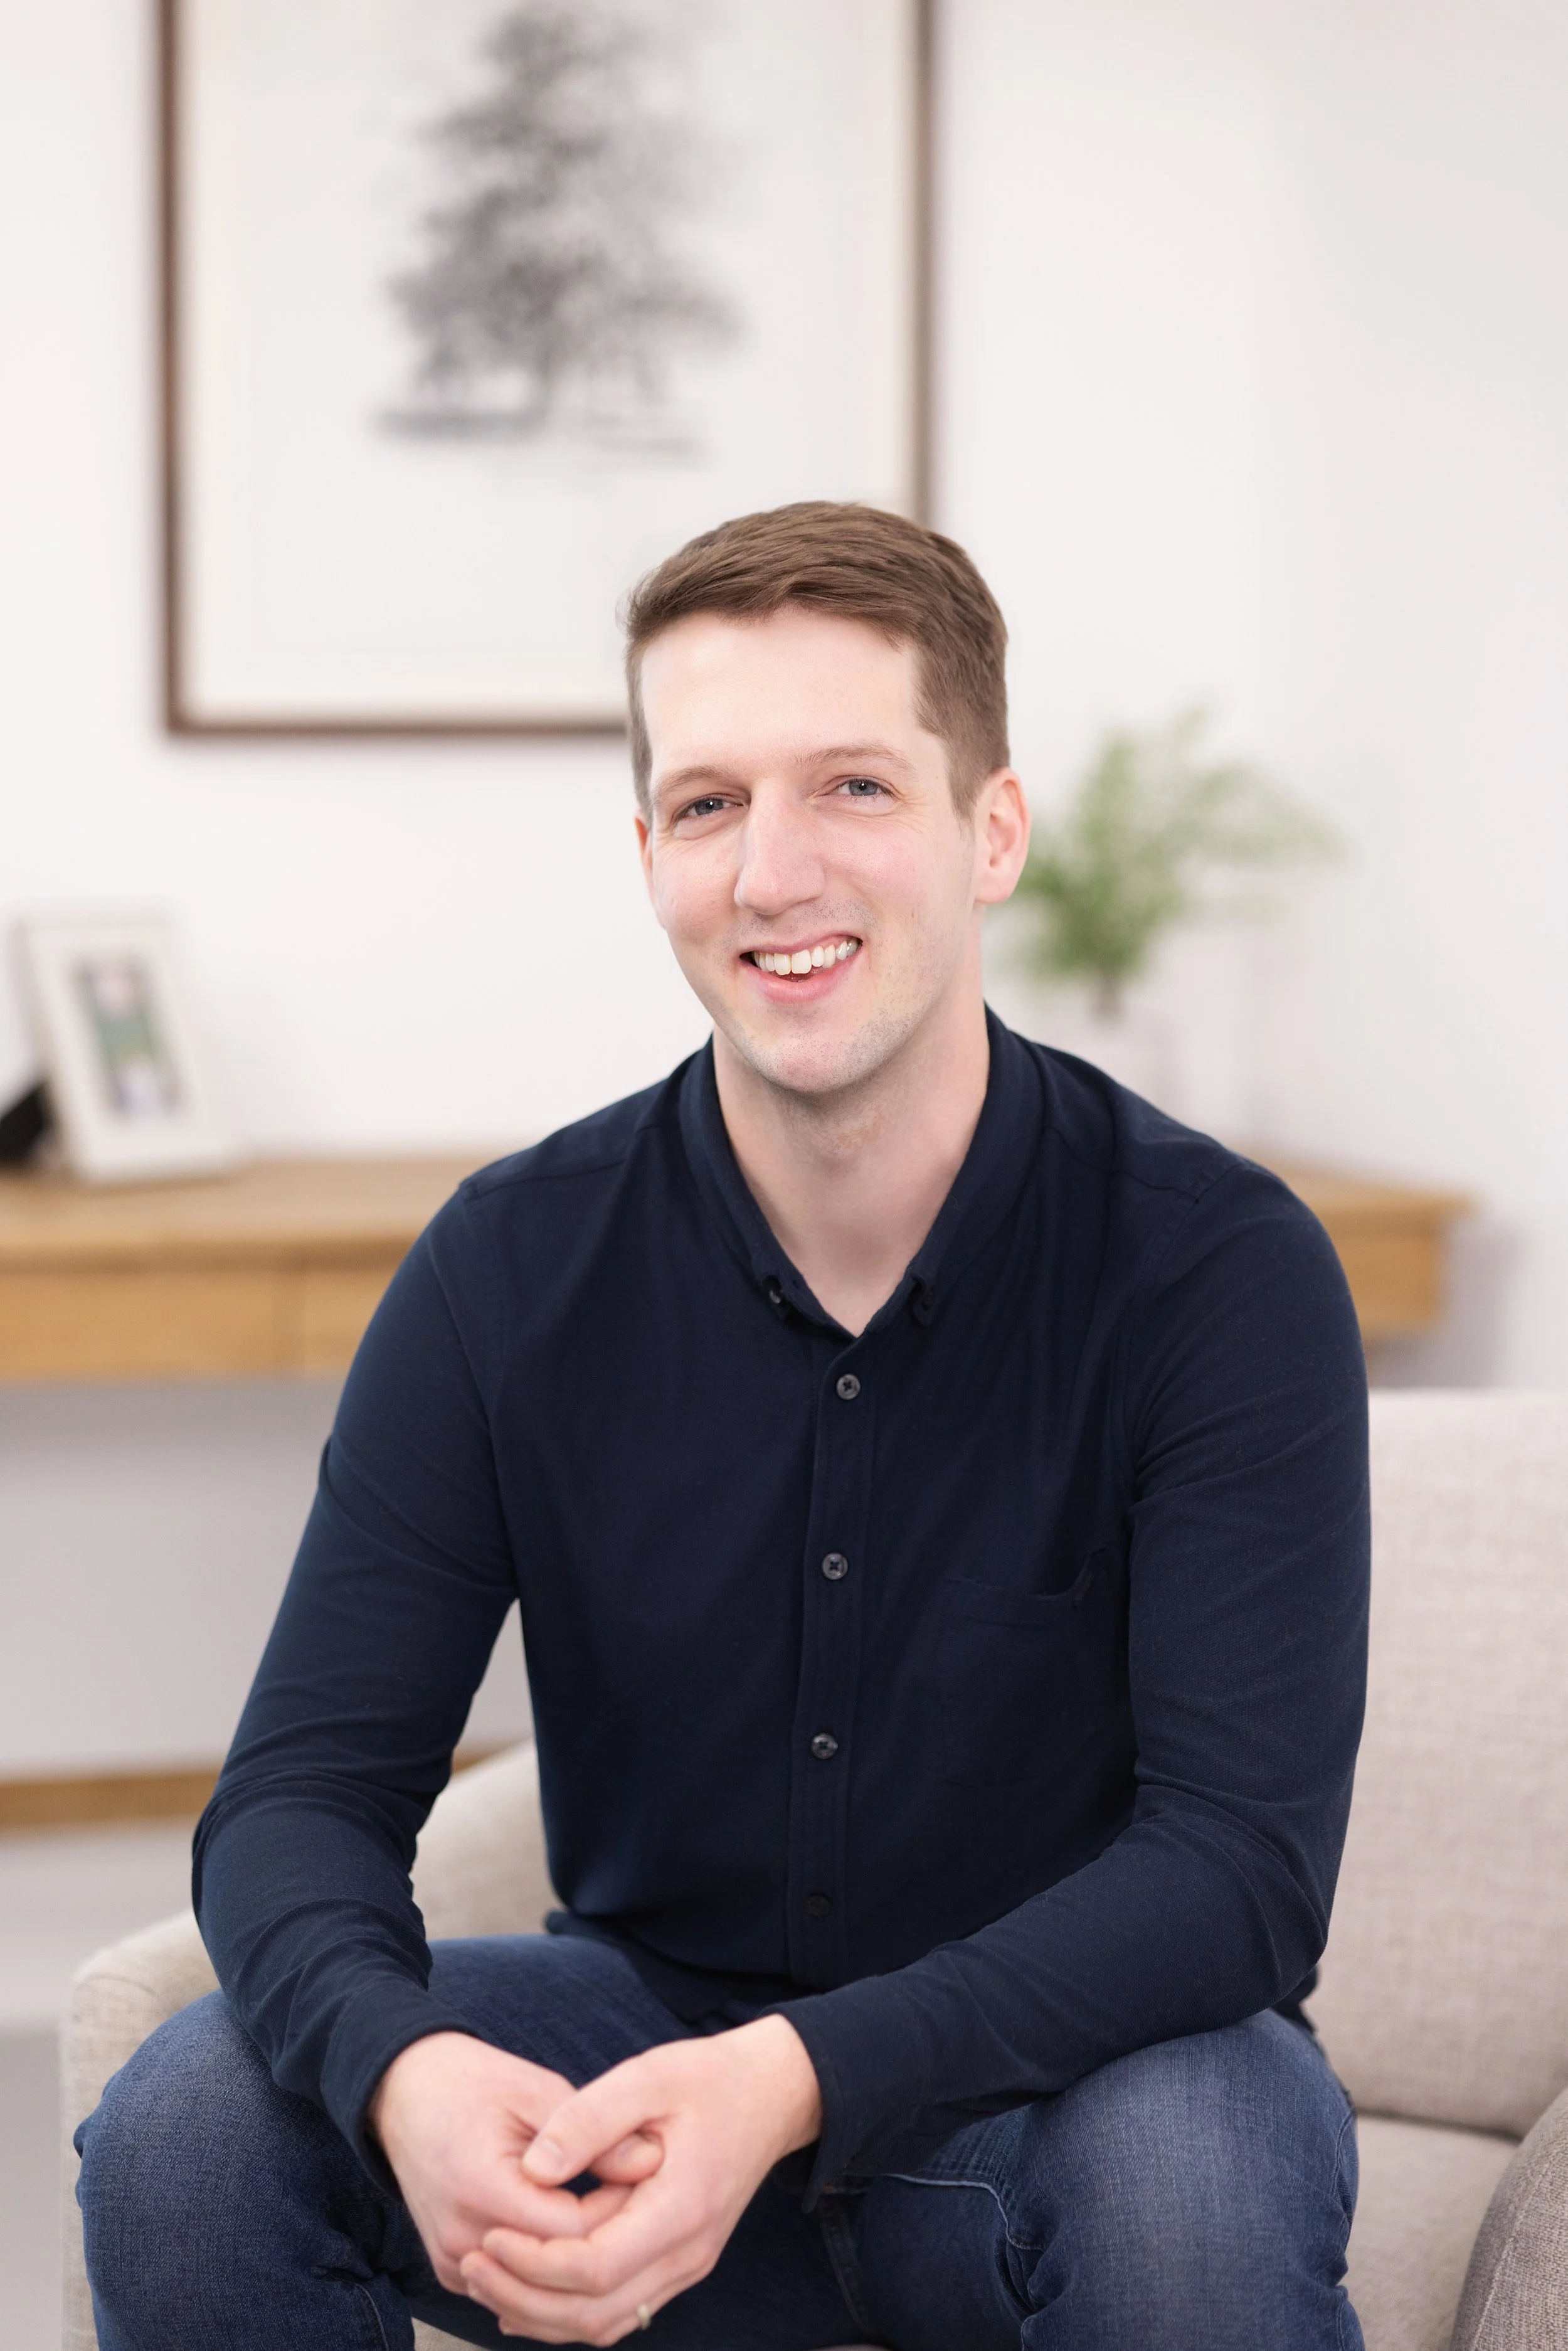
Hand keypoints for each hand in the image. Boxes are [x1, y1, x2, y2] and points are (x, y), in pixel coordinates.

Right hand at [370, 2032, 662, 2299]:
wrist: (407, 2094)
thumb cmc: (476, 2084)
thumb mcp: (538, 2090)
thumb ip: (593, 2132)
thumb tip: (652, 2161)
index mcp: (483, 2189)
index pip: (575, 2231)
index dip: (619, 2206)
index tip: (645, 2175)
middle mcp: (462, 2238)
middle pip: (559, 2266)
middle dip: (605, 2234)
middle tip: (637, 2193)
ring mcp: (453, 2261)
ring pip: (538, 2285)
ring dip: (577, 2254)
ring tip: (607, 2205)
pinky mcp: (451, 2269)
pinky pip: (513, 2285)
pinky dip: (547, 2264)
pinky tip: (573, 2227)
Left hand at [458, 2015, 822, 2342]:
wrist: (771, 2094)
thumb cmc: (709, 2079)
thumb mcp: (647, 2076)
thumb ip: (588, 2120)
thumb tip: (532, 2169)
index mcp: (681, 2210)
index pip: (596, 2267)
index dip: (533, 2263)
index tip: (488, 2236)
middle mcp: (688, 2254)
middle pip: (595, 2312)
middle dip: (525, 2297)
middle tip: (470, 2266)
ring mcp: (688, 2265)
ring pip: (606, 2322)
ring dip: (542, 2313)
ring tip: (486, 2281)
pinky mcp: (680, 2263)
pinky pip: (620, 2309)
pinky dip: (570, 2311)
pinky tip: (528, 2289)